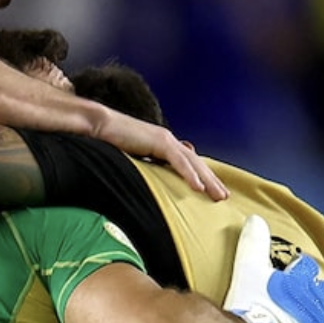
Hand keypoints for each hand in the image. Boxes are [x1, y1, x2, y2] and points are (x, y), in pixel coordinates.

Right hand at [98, 108, 227, 200]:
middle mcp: (168, 140)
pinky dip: (189, 175)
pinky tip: (198, 188)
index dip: (201, 177)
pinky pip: (178, 162)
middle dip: (212, 180)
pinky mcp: (159, 141)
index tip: (211, 191)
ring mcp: (165, 139)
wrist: (99, 125)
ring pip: (192, 163)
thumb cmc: (111, 142)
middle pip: (196, 163)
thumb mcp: (133, 159)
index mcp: (163, 144)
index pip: (188, 163)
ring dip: (208, 180)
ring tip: (218, 196)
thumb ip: (146, 168)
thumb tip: (151, 183)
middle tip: (223, 197)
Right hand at [224, 217, 323, 322]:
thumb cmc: (250, 303)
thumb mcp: (249, 267)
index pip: (307, 268)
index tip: (299, 269)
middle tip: (315, 296)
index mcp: (299, 282)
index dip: (303, 268)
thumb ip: (253, 243)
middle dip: (321, 294)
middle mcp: (313, 303)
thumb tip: (255, 219)